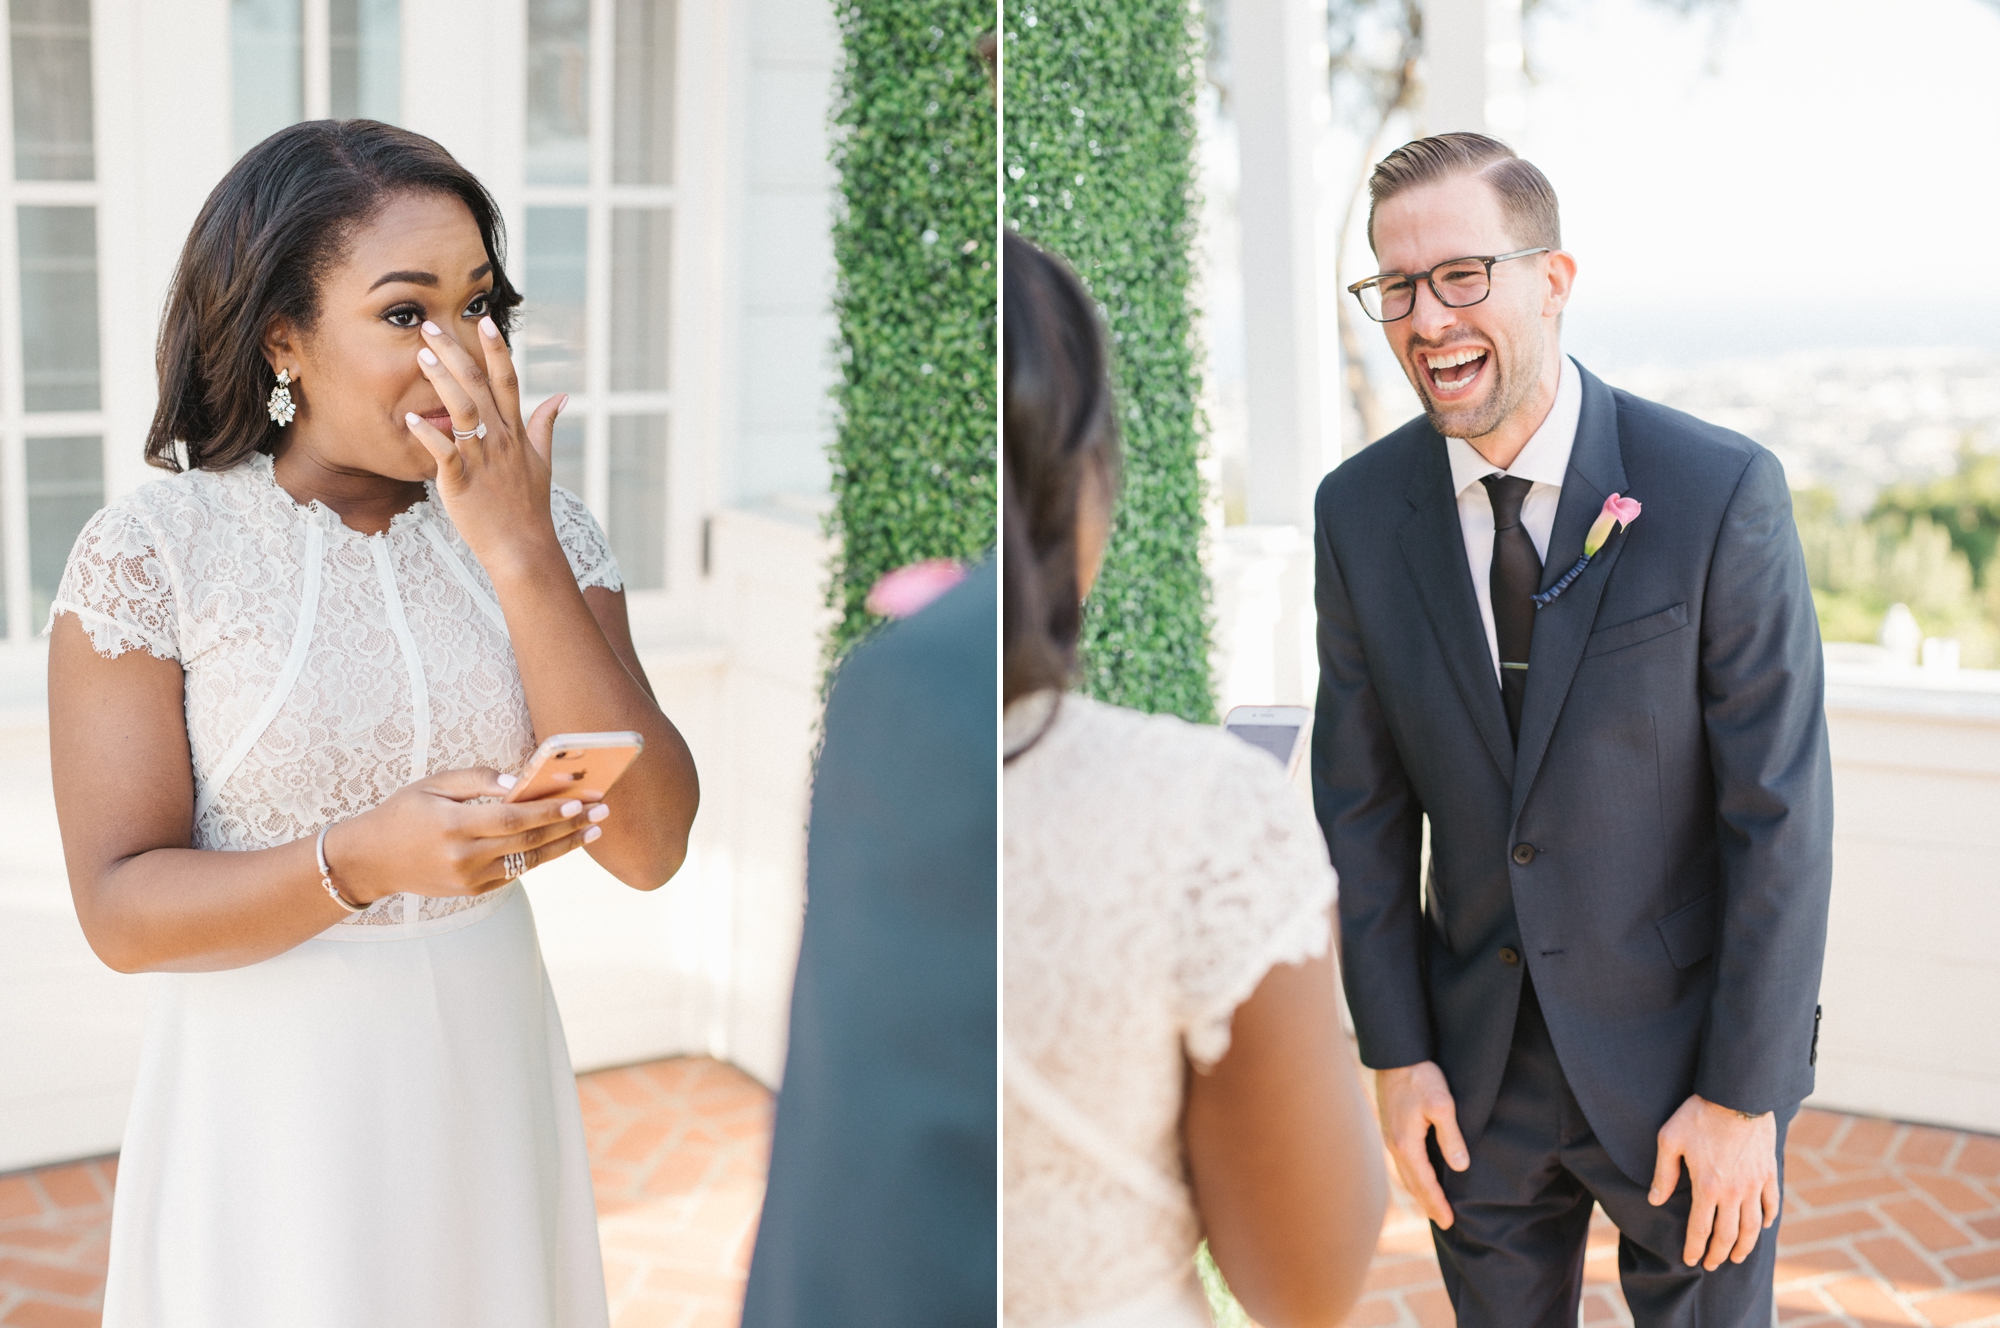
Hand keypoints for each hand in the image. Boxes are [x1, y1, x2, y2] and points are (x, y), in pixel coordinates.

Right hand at [326, 767, 609, 903]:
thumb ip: (476, 780)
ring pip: (528, 862)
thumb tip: (518, 782)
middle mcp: (464, 857)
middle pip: (529, 843)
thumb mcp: (433, 785)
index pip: (513, 819)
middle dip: (569, 826)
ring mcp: (469, 879)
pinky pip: (515, 873)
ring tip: (593, 829)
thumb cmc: (403, 813)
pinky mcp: (472, 891)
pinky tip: (562, 843)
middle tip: (601, 811)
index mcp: (453, 826)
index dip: (550, 811)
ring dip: (565, 846)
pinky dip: (540, 858)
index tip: (580, 799)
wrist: (371, 860)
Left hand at [404, 315, 566, 577]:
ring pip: (462, 411)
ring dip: (442, 381)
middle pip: (478, 386)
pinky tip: (409, 418)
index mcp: (517, 433)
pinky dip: (428, 436)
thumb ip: (545, 425)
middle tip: (432, 326)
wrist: (523, 549)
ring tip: (422, 356)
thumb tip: (561, 396)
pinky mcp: (462, 483)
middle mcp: (501, 440)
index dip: (496, 350)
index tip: (484, 320)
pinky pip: (444, 454)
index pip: (508, 381)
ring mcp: (482, 460)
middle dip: (455, 353)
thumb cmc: (529, 507)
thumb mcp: (543, 462)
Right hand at [1375, 1060, 1469, 1227]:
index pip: (1425, 1183)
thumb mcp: (1441, 1105)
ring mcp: (1390, 1137)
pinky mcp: (1391, 1128)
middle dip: (1427, 1204)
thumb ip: (1451, 1136)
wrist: (1395, 1055)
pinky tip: (1419, 1175)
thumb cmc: (1420, 1077)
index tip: (1450, 1222)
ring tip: (1432, 1205)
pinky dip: (1413, 1176)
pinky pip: (1402, 1162)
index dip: (1437, 1203)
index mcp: (1407, 1144)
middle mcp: (1395, 1145)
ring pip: (1405, 1174)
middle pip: (1412, 1184)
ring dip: (1419, 1192)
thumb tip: (1460, 1166)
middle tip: (1443, 1222)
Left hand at [1649, 1093, 1780, 1269]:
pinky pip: (1772, 1204)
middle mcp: (1734, 1192)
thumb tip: (1656, 1200)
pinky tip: (1762, 1226)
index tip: (1690, 1260)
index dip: (1695, 1248)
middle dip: (1719, 1254)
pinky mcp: (1770, 1173)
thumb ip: (1664, 1173)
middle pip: (1728, 1235)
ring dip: (1745, 1245)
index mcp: (1708, 1187)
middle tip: (1713, 1265)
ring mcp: (1756, 1184)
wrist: (1738, 1095)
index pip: (1700, 1229)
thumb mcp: (1670, 1139)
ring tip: (1737, 1256)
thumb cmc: (1699, 1114)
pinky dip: (1768, 1219)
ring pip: (1753, 1226)